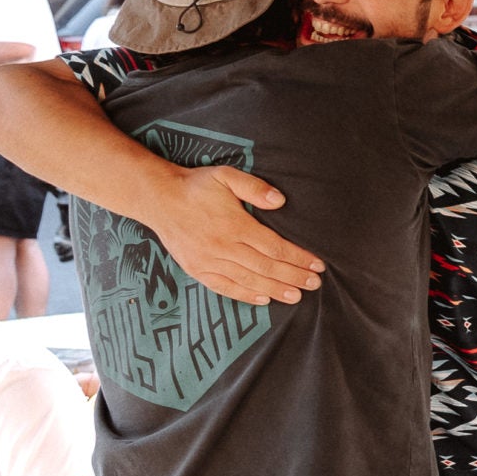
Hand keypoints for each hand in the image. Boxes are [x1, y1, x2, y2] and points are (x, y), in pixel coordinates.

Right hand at [146, 166, 324, 306]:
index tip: (317, 265)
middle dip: (294, 277)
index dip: (298, 258)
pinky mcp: (197, 270)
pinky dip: (245, 295)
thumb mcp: (226, 176)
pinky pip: (225, 287)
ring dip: (275, 290)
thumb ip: (254, 188)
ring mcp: (208, 261)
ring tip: (296, 296)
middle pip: (266, 267)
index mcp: (234, 225)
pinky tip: (263, 299)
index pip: (275, 247)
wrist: (159, 198)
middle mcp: (223, 247)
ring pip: (249, 280)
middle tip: (315, 284)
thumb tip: (280, 201)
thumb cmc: (196, 186)